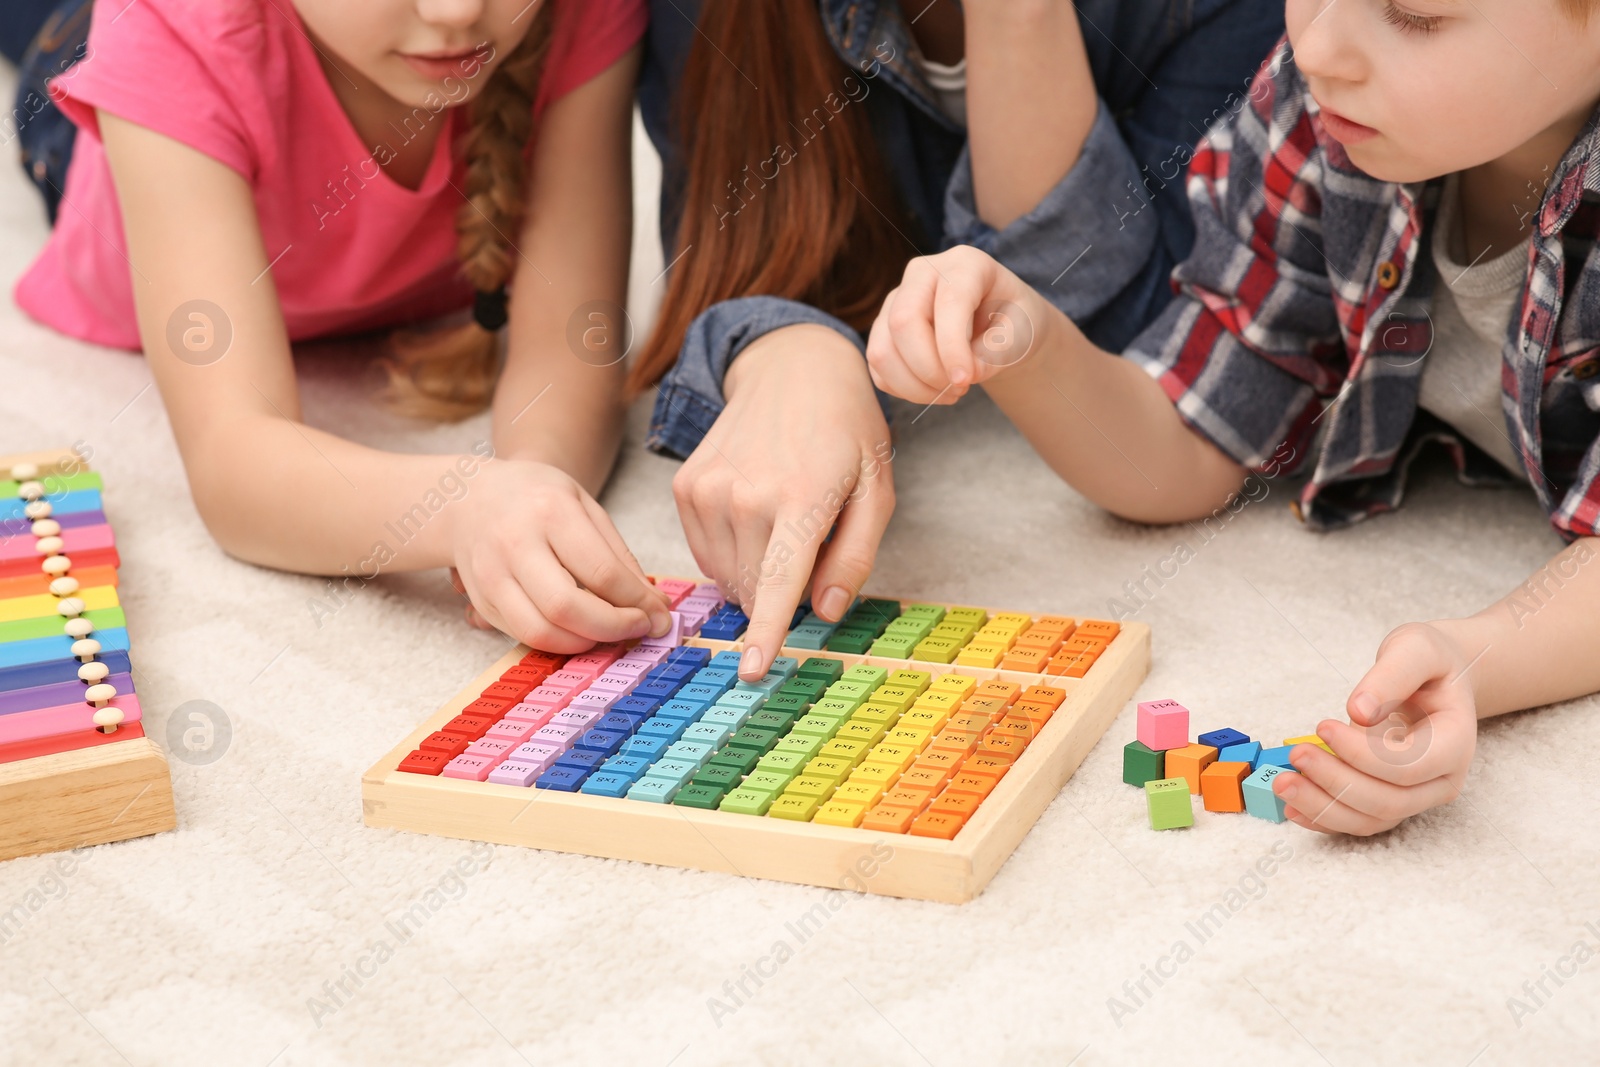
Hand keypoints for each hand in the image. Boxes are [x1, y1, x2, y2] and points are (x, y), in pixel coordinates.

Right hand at [447, 459, 671, 651]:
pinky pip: (523, 635)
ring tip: (608, 633)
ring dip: (584, 643)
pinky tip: (578, 631)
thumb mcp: (584, 507)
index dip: (636, 603)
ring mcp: (492, 575)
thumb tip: (655, 605)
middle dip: (612, 629)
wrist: (468, 498)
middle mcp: (515, 544)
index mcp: (551, 512)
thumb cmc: (535, 499)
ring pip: (540, 631)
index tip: (658, 617)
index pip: (601, 571)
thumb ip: (619, 556)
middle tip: (638, 629)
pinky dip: (558, 642)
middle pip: (567, 607)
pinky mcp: (481, 600)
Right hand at [673, 324, 895, 679]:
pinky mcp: (686, 487)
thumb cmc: (847, 432)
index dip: (767, 632)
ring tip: (782, 521)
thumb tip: (825, 612)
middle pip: (756, 588)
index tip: (753, 672)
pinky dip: (732, 552)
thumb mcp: (876, 491)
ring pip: (728, 576)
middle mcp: (746, 495)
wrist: (793, 369)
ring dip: (756, 572)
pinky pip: (707, 554)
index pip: (779, 581)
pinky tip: (754, 515)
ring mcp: (708, 490)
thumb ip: (855, 557)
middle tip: (811, 542)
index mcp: (802, 497)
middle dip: (783, 590)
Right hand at [866, 246, 1051, 404]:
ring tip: (951, 393)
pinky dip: (904, 390)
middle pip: (903, 322)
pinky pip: (879, 368)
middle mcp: (922, 273)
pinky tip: (934, 390)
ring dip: (915, 386)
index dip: (952, 348)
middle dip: (929, 369)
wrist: (999, 327)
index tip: (966, 382)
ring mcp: (896, 300)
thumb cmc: (1013, 324)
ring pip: (883, 350)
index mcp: (964, 264)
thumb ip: (996, 352)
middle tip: (960, 388)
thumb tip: (960, 376)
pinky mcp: (883, 329)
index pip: (948, 302)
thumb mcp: (1022, 333)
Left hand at [1275, 623, 1477, 835]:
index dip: (1362, 755)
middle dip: (1337, 783)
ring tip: (1283, 783)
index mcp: (1455, 743)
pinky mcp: (1390, 801)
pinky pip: (1357, 822)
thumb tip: (1358, 711)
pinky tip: (1292, 806)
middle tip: (1296, 754)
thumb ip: (1392, 675)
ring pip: (1371, 819)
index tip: (1323, 726)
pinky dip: (1323, 818)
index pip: (1409, 766)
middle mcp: (1441, 780)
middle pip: (1389, 801)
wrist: (1437, 679)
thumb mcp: (1416, 649)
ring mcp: (1416, 796)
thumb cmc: (1429, 663)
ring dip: (1323, 807)